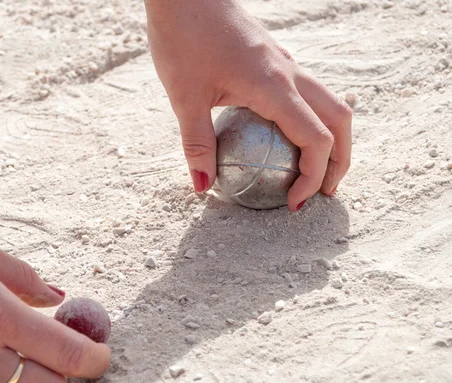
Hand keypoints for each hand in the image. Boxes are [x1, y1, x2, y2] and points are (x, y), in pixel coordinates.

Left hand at [144, 0, 351, 210]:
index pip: (316, 139)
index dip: (314, 177)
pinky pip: (308, 93)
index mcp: (274, 86)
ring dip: (332, 139)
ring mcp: (286, 64)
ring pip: (330, 103)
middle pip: (340, 119)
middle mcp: (290, 74)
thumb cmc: (182, 37)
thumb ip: (197, 144)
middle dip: (341, 161)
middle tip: (325, 193)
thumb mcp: (184, 97)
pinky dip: (312, 121)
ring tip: (315, 170)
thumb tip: (202, 186)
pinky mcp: (275, 60)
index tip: (294, 203)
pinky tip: (288, 137)